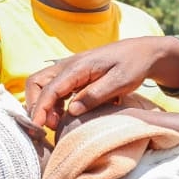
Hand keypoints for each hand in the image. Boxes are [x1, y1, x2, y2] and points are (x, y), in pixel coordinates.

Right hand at [24, 36, 178, 129]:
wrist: (143, 52)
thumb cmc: (133, 65)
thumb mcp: (120, 82)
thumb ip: (95, 95)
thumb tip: (71, 111)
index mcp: (79, 66)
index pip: (50, 88)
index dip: (41, 108)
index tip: (38, 127)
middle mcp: (69, 66)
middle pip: (36, 82)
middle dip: (36, 104)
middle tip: (48, 125)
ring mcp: (70, 70)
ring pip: (43, 85)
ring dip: (44, 105)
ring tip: (56, 123)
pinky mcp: (75, 76)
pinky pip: (55, 88)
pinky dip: (53, 103)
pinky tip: (64, 115)